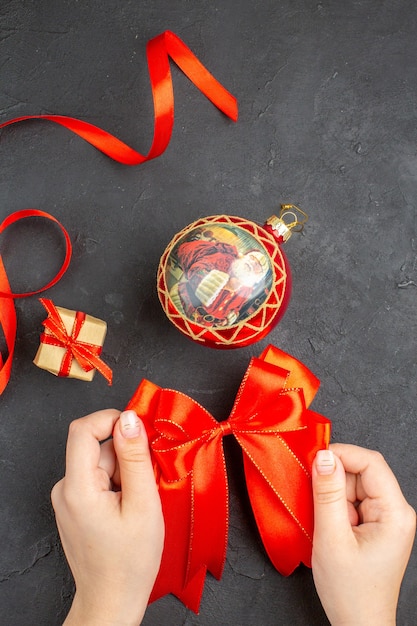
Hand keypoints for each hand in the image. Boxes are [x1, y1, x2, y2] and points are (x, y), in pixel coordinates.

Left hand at [51, 409, 163, 625]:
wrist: (112, 600)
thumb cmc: (130, 562)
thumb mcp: (143, 504)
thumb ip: (135, 457)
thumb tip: (130, 419)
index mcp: (77, 488)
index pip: (83, 430)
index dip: (112, 420)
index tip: (139, 430)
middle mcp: (65, 489)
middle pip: (97, 447)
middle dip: (127, 456)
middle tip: (146, 483)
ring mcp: (68, 498)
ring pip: (101, 462)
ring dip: (125, 472)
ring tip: (137, 502)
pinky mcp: (75, 504)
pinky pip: (98, 477)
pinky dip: (118, 483)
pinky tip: (128, 507)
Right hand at [312, 443, 415, 625]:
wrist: (358, 624)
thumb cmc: (351, 592)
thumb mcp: (331, 538)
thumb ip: (327, 493)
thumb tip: (324, 457)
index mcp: (395, 513)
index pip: (371, 462)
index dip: (341, 454)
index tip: (314, 458)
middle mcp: (395, 512)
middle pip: (361, 472)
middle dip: (333, 480)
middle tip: (314, 498)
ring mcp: (386, 518)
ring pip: (353, 485)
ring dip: (332, 496)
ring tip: (325, 523)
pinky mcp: (374, 524)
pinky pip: (351, 500)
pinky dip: (334, 506)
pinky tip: (329, 526)